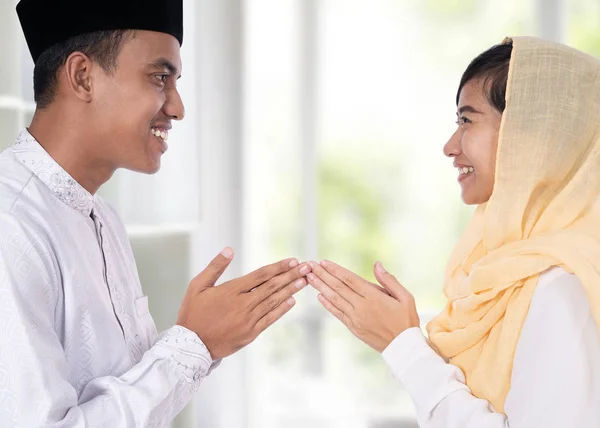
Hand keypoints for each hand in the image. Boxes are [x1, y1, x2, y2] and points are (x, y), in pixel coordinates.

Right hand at [177, 248, 311, 358]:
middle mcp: (243, 304)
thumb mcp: (197, 285)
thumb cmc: (192, 313)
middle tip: (307, 267)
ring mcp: (248, 320)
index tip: (293, 261)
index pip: (261, 275)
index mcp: (231, 291)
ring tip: (305, 281)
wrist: (191, 346)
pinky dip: (282, 309)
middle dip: (291, 276)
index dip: (279, 267)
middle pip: (271, 287)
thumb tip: (229, 249)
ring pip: (273, 302)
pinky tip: (292, 301)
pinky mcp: (250, 333)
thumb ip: (215, 267)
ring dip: (290, 290)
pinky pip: (270, 319)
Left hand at [307, 260, 418, 352]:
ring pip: (334, 299)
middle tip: (310, 266)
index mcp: (374, 297)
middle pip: (338, 287)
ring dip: (320, 287)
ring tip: (309, 278)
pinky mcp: (353, 328)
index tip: (324, 262)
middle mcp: (361, 307)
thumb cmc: (406, 320)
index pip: (350, 279)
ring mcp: (356, 318)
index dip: (335, 270)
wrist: (404, 348)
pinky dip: (327, 304)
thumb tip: (377, 264)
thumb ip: (389, 280)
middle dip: (323, 275)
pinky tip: (319, 296)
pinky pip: (337, 313)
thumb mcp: (405, 297)